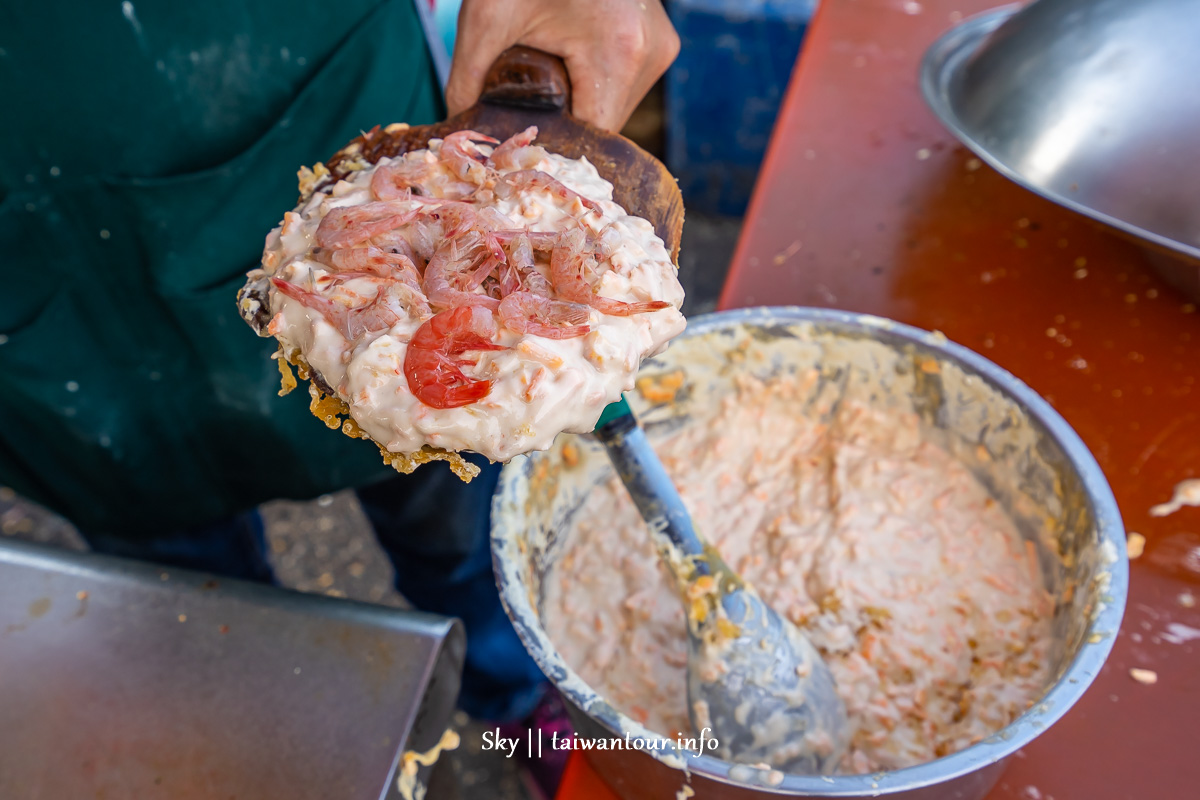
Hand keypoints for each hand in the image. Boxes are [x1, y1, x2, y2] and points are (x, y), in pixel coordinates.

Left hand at [445, 0, 679, 131]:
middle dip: (564, 122)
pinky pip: (625, 83)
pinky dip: (595, 84)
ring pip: (616, 106)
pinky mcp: (660, 41)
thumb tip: (457, 129)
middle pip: (605, 124)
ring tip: (548, 85)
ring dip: (582, 105)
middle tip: (525, 112)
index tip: (519, 144)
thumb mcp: (487, 17)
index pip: (590, 136)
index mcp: (617, 52)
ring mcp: (661, 47)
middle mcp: (650, 54)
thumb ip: (467, 80)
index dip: (553, 144)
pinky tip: (568, 69)